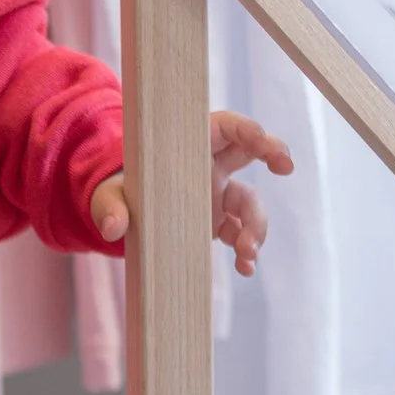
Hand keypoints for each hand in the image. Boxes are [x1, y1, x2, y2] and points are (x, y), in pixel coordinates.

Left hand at [90, 110, 294, 276]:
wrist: (124, 214)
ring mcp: (219, 195)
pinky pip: (241, 234)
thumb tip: (112, 227)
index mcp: (187, 149)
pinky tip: (245, 268)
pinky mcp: (219, 222)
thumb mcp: (108, 196)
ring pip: (249, 204)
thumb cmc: (118, 192)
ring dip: (256, 227)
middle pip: (251, 151)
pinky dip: (246, 251)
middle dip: (274, 152)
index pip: (223, 127)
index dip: (246, 129)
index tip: (261, 140)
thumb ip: (111, 208)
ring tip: (248, 253)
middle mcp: (210, 167)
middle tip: (286, 166)